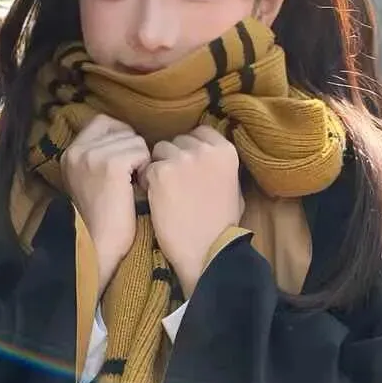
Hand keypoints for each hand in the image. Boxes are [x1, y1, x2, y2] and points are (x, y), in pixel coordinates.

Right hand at [61, 114, 150, 291]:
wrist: (100, 245)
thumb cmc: (103, 218)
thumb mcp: (91, 180)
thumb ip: (100, 155)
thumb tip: (128, 136)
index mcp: (70, 153)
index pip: (103, 121)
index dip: (121, 137)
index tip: (125, 162)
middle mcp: (78, 150)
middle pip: (122, 129)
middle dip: (132, 150)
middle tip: (129, 178)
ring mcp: (92, 156)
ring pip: (135, 139)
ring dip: (141, 161)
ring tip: (133, 185)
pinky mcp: (111, 165)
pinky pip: (141, 152)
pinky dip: (145, 169)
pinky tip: (138, 187)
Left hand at [140, 126, 242, 297]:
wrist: (207, 250)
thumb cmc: (222, 226)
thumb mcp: (234, 188)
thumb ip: (220, 166)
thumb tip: (208, 156)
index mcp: (225, 150)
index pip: (200, 132)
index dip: (190, 147)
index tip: (187, 163)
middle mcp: (205, 149)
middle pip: (177, 140)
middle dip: (173, 157)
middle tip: (174, 181)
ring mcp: (182, 159)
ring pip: (159, 151)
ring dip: (158, 167)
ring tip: (164, 190)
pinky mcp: (161, 173)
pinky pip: (147, 169)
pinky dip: (147, 182)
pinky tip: (155, 199)